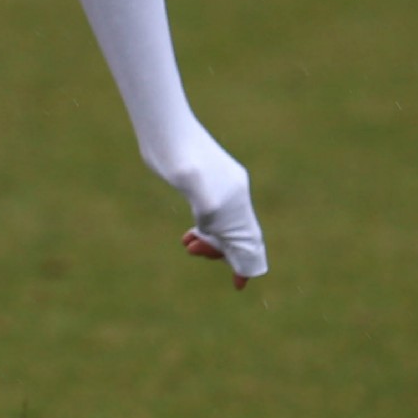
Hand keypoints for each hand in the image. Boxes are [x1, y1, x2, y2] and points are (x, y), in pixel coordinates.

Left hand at [176, 152, 266, 288]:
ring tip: (187, 244)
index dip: (245, 264)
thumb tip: (214, 235)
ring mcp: (222, 186)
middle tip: (192, 251)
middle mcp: (234, 193)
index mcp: (236, 200)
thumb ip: (213, 215)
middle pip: (237, 235)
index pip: (250, 240)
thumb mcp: (197, 192)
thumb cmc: (180, 160)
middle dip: (219, 251)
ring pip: (224, 225)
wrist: (167, 131)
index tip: (238, 285)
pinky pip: (214, 214)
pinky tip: (189, 233)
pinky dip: (204, 229)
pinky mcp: (205, 180)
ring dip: (209, 241)